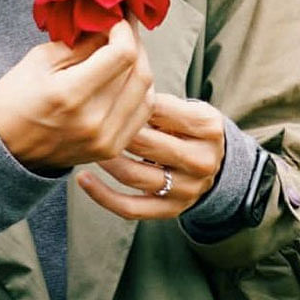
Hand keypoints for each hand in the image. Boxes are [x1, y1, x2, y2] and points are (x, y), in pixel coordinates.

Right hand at [0, 17, 154, 170]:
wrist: (5, 147)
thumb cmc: (16, 96)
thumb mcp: (41, 59)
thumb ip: (82, 42)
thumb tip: (112, 24)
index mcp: (70, 94)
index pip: (122, 54)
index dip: (125, 29)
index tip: (117, 17)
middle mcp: (94, 121)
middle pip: (139, 72)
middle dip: (135, 43)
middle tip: (123, 28)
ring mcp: (105, 140)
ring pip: (147, 92)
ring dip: (141, 65)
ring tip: (125, 50)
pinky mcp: (111, 149)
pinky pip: (142, 113)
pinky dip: (140, 90)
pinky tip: (127, 76)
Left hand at [77, 93, 225, 219]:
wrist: (215, 164)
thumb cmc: (189, 127)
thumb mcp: (185, 107)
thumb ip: (156, 101)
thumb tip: (112, 88)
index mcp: (207, 127)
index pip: (159, 110)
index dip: (127, 100)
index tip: (103, 93)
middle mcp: (201, 160)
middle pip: (145, 144)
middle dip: (113, 130)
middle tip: (89, 118)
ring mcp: (186, 189)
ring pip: (133, 175)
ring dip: (105, 158)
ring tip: (87, 142)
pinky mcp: (171, 210)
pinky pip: (130, 208)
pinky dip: (102, 195)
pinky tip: (83, 178)